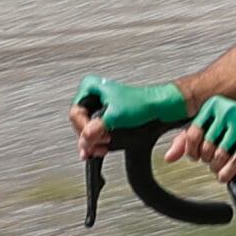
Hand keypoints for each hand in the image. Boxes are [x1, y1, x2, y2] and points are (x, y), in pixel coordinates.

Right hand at [74, 77, 189, 157]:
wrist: (159, 107)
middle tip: (97, 143)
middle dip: (88, 136)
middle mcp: (94, 94)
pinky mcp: (108, 116)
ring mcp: (101, 106)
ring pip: (88, 129)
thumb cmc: (141, 103)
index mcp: (91, 87)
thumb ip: (96, 130)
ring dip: (93, 141)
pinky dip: (98, 141)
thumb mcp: (114, 116)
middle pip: (80, 122)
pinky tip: (101, 147)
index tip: (91, 137)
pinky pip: (96, 131)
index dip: (83, 128)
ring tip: (101, 147)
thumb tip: (84, 141)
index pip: (76, 113)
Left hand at [171, 95, 235, 173]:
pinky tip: (224, 176)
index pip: (192, 132)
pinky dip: (228, 171)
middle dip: (206, 159)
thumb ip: (186, 138)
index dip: (191, 149)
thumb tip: (168, 157)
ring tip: (216, 167)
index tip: (195, 155)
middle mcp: (227, 110)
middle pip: (206, 146)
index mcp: (214, 105)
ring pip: (220, 154)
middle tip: (209, 160)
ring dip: (216, 167)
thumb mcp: (211, 125)